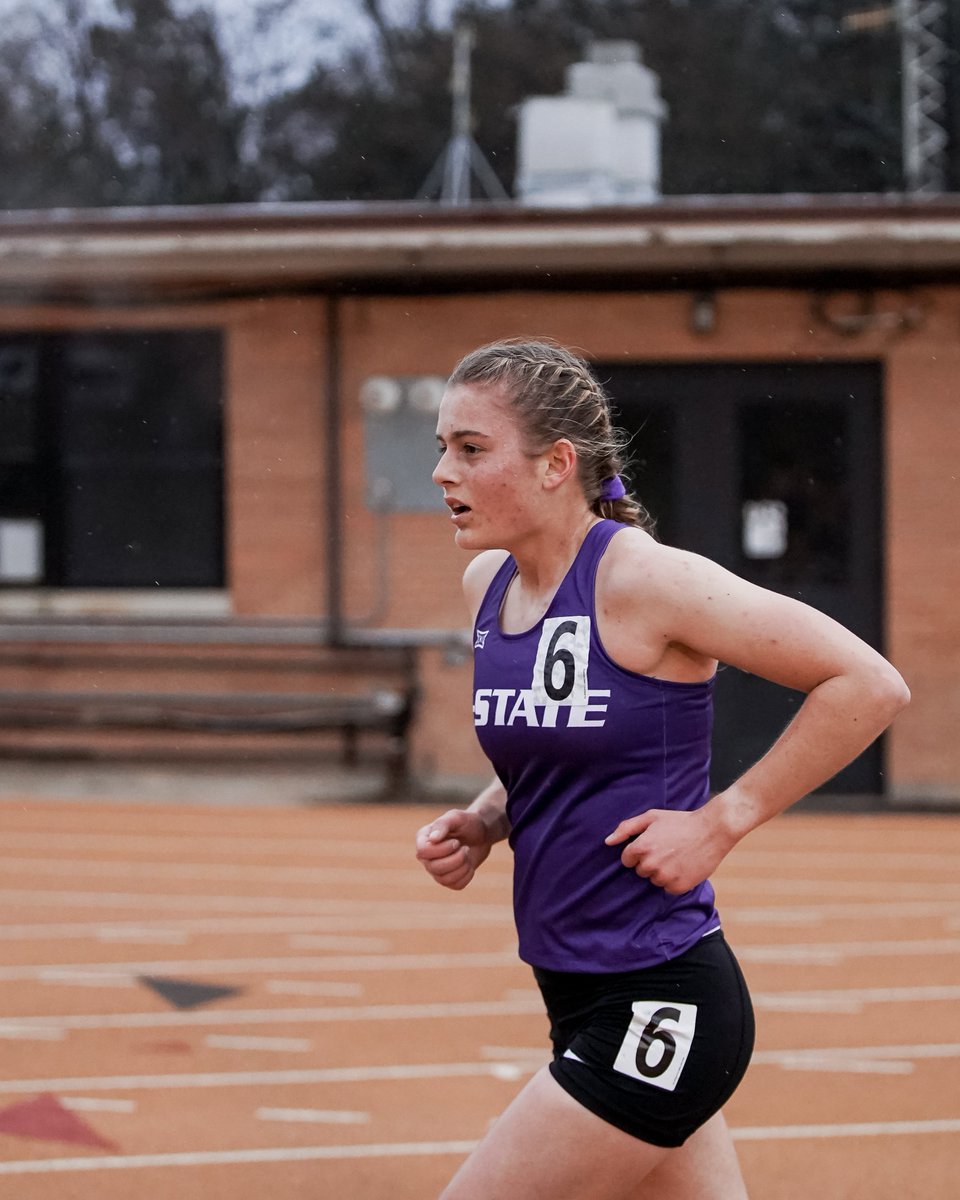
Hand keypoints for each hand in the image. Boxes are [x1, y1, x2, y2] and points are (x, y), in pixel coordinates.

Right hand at [415, 808, 493, 890]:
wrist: (482, 834)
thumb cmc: (468, 823)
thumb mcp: (457, 817)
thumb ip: (443, 824)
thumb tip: (432, 839)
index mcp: (423, 838)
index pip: (423, 851)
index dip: (442, 850)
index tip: (456, 842)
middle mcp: (426, 856)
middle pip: (433, 868)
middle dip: (456, 859)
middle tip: (465, 848)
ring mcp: (436, 870)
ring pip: (444, 879)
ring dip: (463, 866)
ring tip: (467, 854)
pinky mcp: (448, 880)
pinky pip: (456, 885)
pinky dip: (467, 874)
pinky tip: (469, 864)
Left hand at [604, 806, 729, 894]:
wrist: (712, 830)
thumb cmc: (680, 821)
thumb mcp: (651, 817)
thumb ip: (626, 828)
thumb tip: (607, 842)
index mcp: (640, 848)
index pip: (627, 859)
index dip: (638, 852)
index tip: (652, 845)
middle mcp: (650, 864)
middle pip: (640, 871)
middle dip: (650, 861)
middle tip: (667, 849)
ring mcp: (664, 877)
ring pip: (655, 880)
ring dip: (663, 872)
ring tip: (677, 857)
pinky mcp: (678, 887)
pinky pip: (668, 888)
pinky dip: (675, 880)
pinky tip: (684, 866)